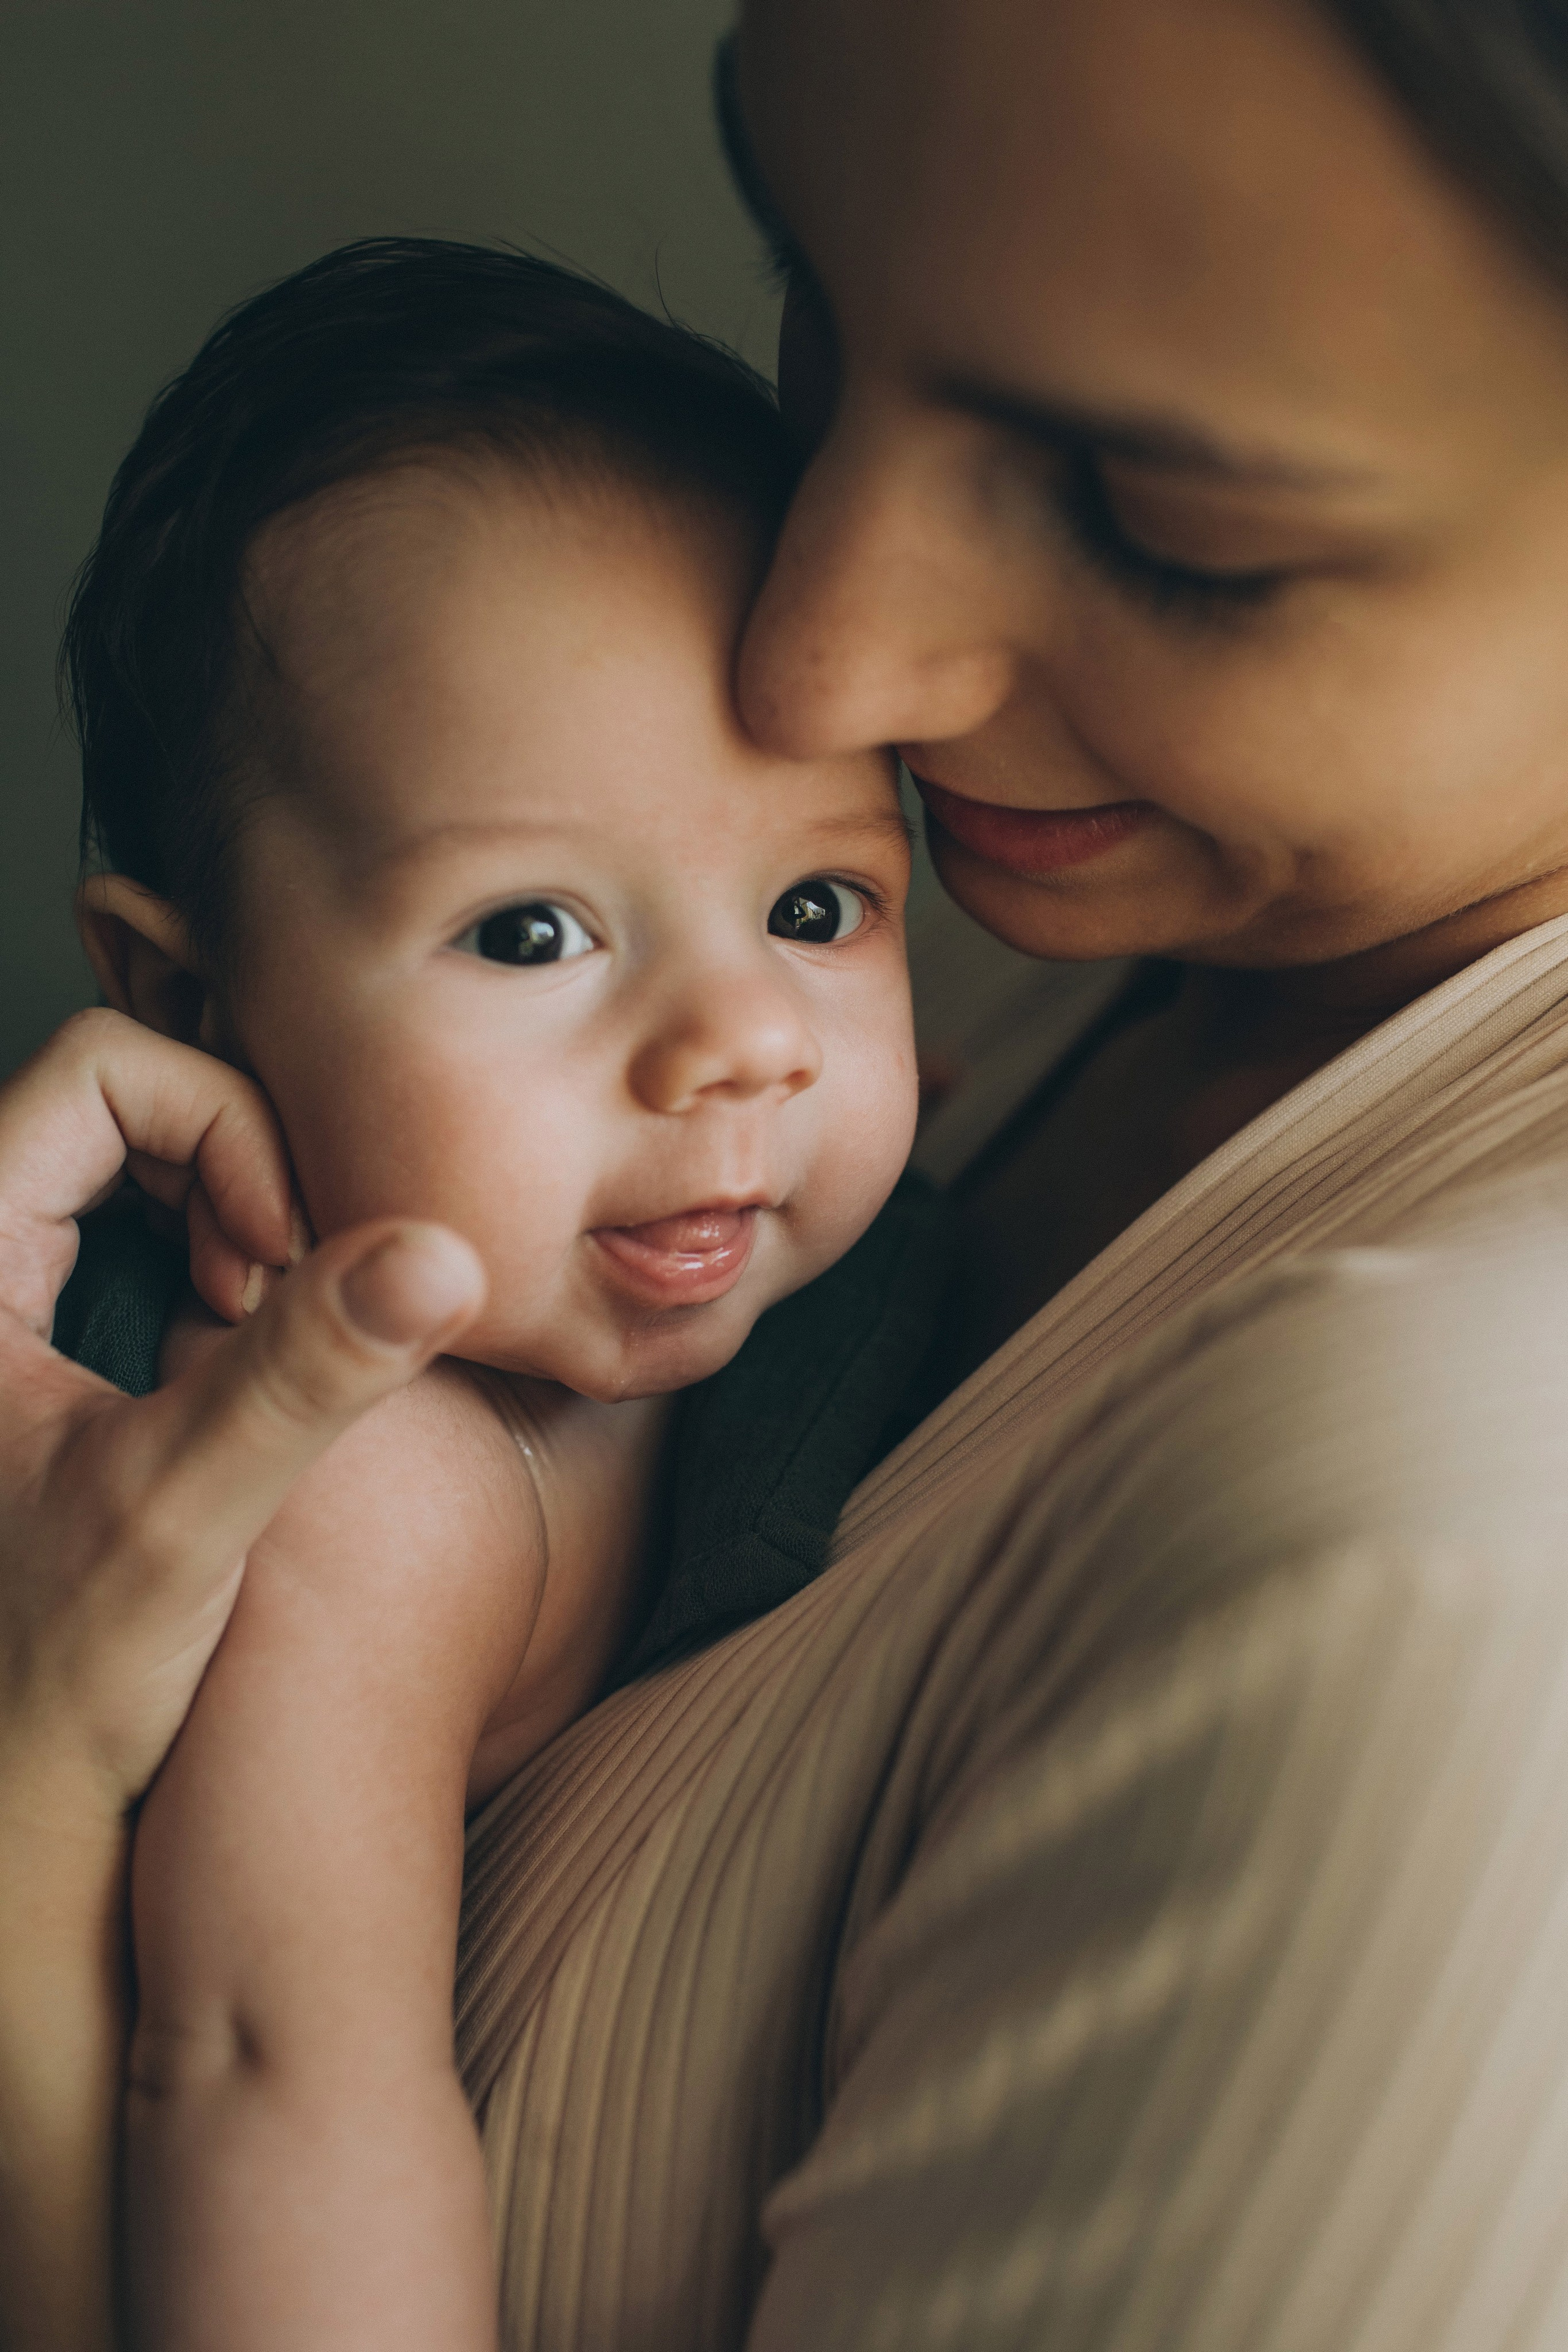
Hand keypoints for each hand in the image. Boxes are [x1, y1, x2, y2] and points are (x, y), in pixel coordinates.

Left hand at [0, 1008, 485, 1817]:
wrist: (10, 1796)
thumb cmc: (50, 1672)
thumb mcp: (182, 1512)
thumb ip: (303, 1375)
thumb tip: (437, 1253)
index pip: (104, 1073)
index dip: (221, 1132)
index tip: (275, 1261)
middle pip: (124, 1101)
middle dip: (234, 1172)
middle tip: (272, 1293)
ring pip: (129, 1162)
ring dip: (228, 1218)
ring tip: (258, 1323)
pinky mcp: (27, 1342)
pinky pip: (129, 1231)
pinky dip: (210, 1262)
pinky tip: (239, 1348)